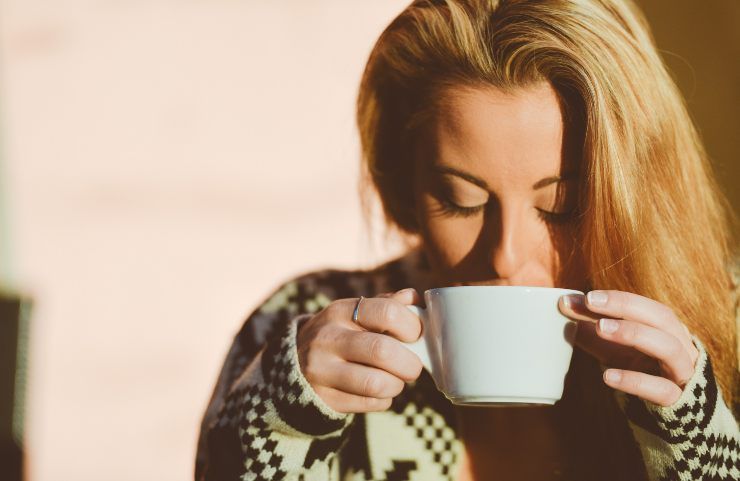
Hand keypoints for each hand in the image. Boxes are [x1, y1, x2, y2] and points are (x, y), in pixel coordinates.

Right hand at [296, 289, 423, 412]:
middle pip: (382, 351)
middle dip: (409, 363)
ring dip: (396, 384)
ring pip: (376, 383)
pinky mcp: (323, 398)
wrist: (295, 364)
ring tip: (395, 380)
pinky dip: (383, 400)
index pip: (387, 312)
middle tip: (413, 366)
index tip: (416, 335)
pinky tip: (378, 391)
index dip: (412, 326)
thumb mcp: (355, 313)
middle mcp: (327, 338)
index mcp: (340, 311)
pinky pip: (368, 403)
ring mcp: (321, 370)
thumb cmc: (340, 335)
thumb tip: (415, 299)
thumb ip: (386, 304)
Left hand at [559, 290, 699, 406]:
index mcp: (667, 330)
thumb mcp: (613, 347)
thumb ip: (591, 326)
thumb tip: (564, 302)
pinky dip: (635, 380)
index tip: (587, 297)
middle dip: (626, 306)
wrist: (670, 417)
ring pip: (669, 348)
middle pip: (662, 318)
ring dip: (634, 333)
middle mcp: (681, 346)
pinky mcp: (678, 401)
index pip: (646, 307)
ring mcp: (682, 374)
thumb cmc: (638, 370)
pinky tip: (607, 375)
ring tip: (600, 328)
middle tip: (591, 302)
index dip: (619, 299)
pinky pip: (661, 389)